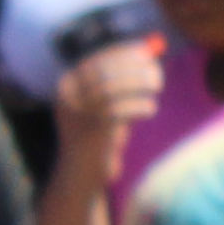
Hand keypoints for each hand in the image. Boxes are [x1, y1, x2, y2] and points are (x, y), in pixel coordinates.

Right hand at [56, 38, 165, 172]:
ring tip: (157, 86)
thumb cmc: (98, 136)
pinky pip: (118, 112)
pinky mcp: (90, 134)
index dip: (120, 53)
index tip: (144, 50)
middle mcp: (66, 99)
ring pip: (111, 90)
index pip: (94, 61)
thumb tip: (146, 52)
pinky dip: (138, 105)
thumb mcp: (104, 104)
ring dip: (139, 83)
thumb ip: (121, 79)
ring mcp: (76, 116)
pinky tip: (150, 107)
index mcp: (66, 87)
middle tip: (156, 70)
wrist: (80, 174)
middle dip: (133, 67)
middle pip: (103, 72)